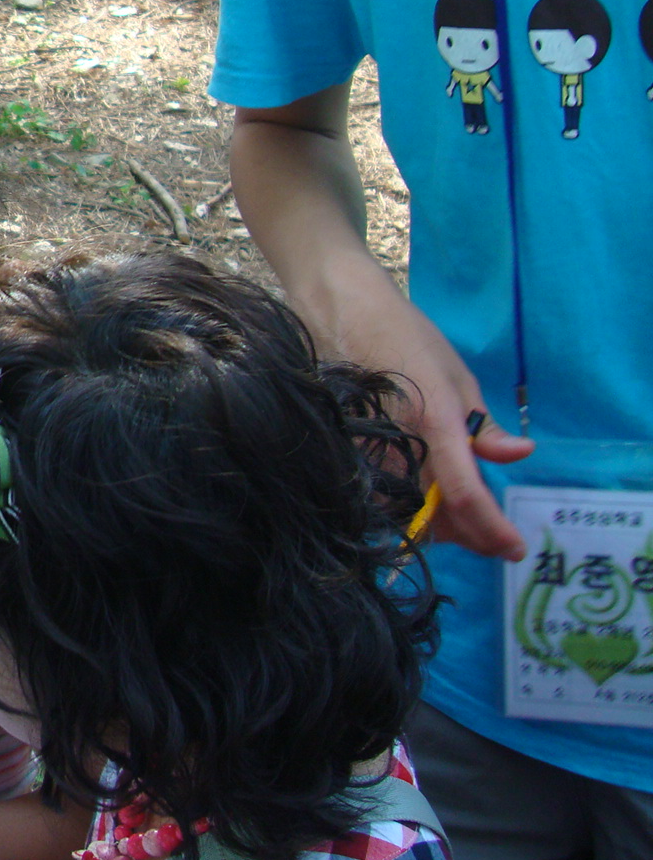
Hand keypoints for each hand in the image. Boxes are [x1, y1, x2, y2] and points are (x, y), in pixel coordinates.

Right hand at [334, 290, 532, 558]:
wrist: (340, 310)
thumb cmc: (406, 336)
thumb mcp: (458, 376)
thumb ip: (483, 425)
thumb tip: (519, 455)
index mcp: (436, 422)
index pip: (466, 494)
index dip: (492, 529)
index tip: (514, 549)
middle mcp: (399, 442)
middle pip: (435, 514)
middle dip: (468, 532)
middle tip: (491, 534)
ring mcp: (367, 449)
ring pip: (405, 510)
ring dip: (436, 522)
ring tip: (460, 517)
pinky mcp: (345, 449)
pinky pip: (381, 492)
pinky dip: (407, 503)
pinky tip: (423, 497)